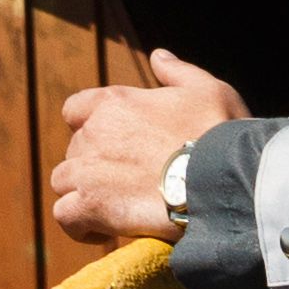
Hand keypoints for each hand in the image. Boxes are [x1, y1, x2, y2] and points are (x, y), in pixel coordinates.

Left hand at [48, 49, 246, 242]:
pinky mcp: (91, 205)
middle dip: (94, 167)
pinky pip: (65, 216)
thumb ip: (178, 72)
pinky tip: (106, 232)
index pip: (76, 110)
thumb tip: (158, 56)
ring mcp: (88, 169)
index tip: (116, 148)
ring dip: (84, 195)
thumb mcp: (208, 91)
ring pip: (63, 182)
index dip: (90, 130)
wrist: (225, 180)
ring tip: (117, 211)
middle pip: (74, 150)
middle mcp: (94, 132)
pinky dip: (80, 226)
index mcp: (115, 102)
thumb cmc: (221, 135)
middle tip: (129, 186)